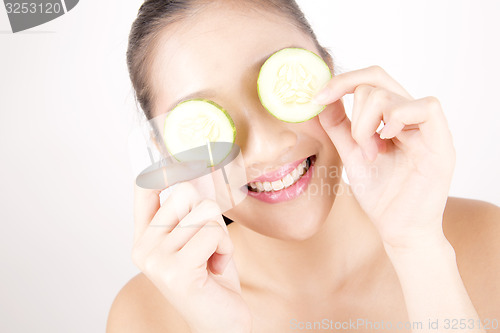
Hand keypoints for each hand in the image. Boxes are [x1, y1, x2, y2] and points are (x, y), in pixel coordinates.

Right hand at [132, 182, 251, 332]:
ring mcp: (155, 259)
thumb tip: (201, 171)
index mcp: (145, 237)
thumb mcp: (201, 237)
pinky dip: (225, 249)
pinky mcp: (175, 271)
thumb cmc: (211, 278)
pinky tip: (215, 269)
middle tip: (209, 243)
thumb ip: (195, 208)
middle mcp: (143, 247)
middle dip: (209, 214)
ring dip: (221, 236)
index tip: (165, 147)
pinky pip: (212, 234)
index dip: (158, 167)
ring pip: (204, 212)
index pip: (144, 189)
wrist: (221, 322)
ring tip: (212, 259)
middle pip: (184, 192)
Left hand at [315, 66, 454, 249]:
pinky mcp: (442, 143)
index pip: (370, 79)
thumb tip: (323, 100)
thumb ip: (339, 127)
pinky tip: (388, 140)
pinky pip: (427, 107)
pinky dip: (398, 118)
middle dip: (355, 112)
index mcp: (392, 118)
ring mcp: (427, 128)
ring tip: (371, 154)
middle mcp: (411, 117)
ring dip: (368, 125)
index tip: (317, 97)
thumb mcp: (351, 154)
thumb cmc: (380, 195)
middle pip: (376, 81)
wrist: (398, 229)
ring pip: (390, 95)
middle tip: (357, 144)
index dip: (342, 81)